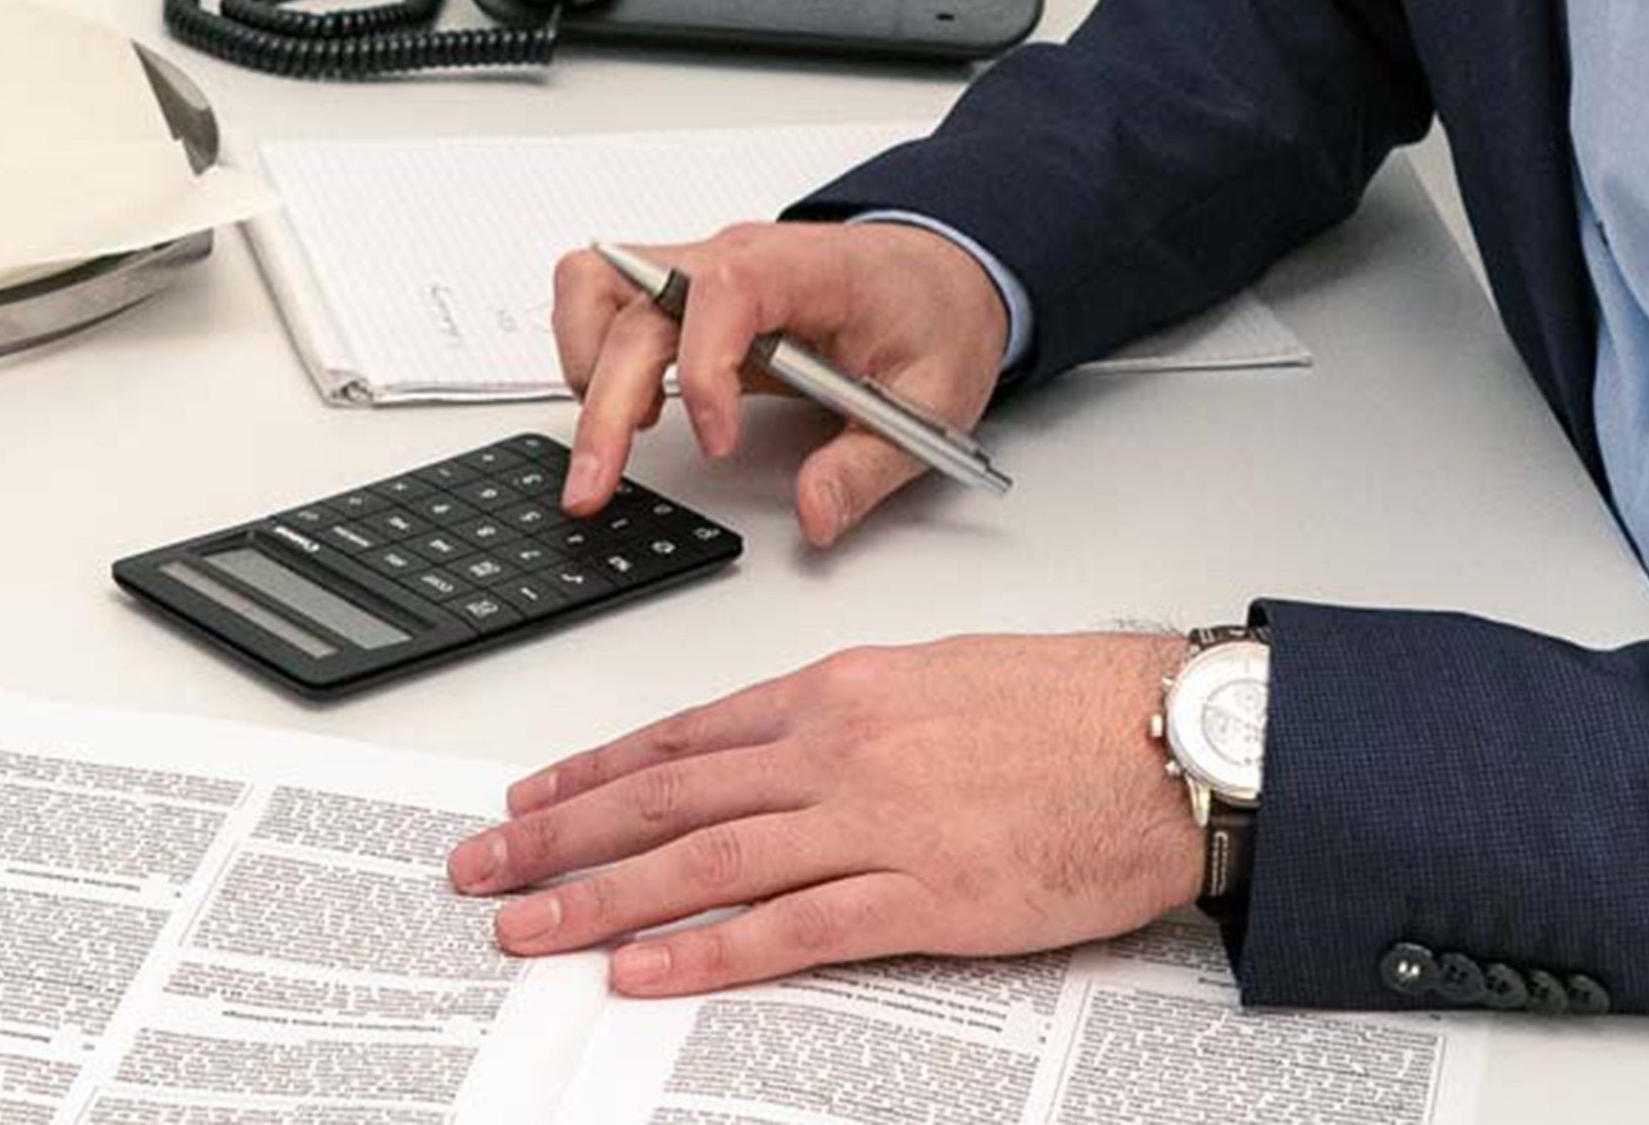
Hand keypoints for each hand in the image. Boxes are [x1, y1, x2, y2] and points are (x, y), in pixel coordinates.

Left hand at [447, 632, 1204, 992]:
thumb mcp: (942, 677)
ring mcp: (880, 819)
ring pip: (709, 862)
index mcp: (845, 688)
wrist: (1164, 738)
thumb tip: (781, 749)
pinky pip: (794, 929)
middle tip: (484, 870)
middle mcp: (843, 745)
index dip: (597, 771)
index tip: (531, 799)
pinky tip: (645, 972)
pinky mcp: (926, 892)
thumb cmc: (1068, 703)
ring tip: (529, 928)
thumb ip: (854, 713)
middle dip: (565, 835)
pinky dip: (709, 954)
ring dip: (605, 898)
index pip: (688, 733)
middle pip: (673, 796)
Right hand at [554, 219, 1009, 545]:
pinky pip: (605, 300)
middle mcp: (739, 257)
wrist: (936, 274)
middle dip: (606, 397)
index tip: (719, 440)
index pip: (725, 288)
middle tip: (596, 484)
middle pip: (636, 300)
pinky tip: (630, 411)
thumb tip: (815, 513)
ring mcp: (704, 270)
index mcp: (806, 269)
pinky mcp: (685, 295)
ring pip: (598, 286)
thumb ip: (870, 460)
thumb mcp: (936, 396)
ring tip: (612, 440)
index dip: (704, 366)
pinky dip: (592, 356)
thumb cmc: (931, 314)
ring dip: (586, 366)